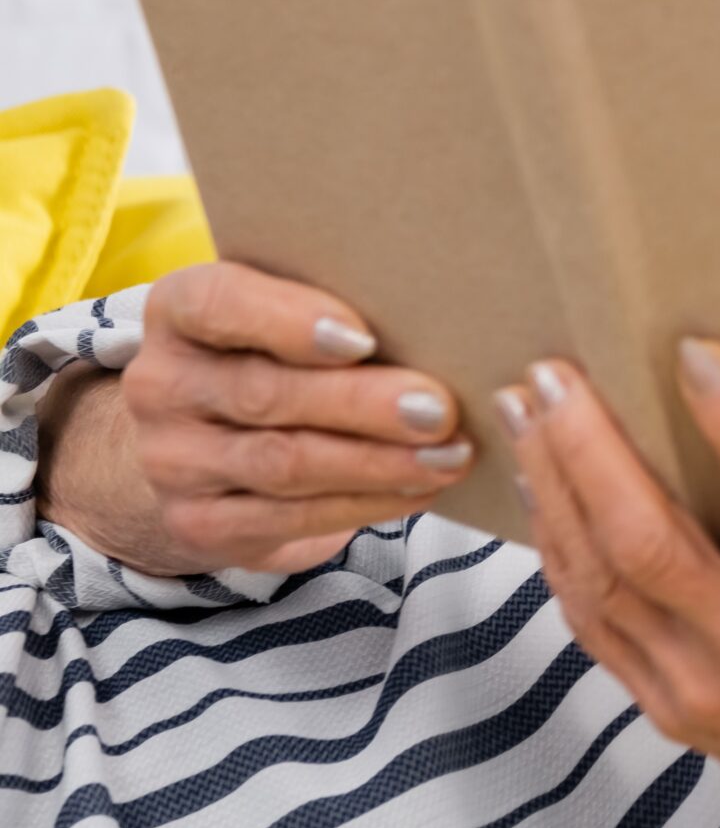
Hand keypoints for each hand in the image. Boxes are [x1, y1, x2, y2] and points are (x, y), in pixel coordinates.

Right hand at [38, 262, 475, 575]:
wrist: (205, 441)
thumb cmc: (276, 353)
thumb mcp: (288, 314)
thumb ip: (337, 307)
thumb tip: (440, 321)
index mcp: (179, 310)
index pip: (218, 304)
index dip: (289, 321)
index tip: (363, 338)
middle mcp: (163, 385)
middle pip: (266, 393)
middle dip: (363, 404)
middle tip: (440, 410)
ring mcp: (172, 461)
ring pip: (283, 463)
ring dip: (377, 462)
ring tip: (448, 456)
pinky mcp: (197, 523)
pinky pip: (288, 518)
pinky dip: (365, 503)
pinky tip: (419, 490)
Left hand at [501, 341, 719, 827]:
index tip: (696, 352)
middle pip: (648, 540)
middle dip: (588, 448)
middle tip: (553, 373)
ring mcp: (705, 687)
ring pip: (602, 578)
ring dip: (555, 488)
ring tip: (528, 414)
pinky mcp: (671, 710)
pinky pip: (595, 624)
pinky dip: (562, 553)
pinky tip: (545, 500)